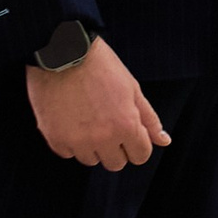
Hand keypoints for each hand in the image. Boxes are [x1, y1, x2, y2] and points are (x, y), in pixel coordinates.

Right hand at [25, 37, 168, 169]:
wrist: (62, 54)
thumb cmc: (100, 66)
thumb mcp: (132, 89)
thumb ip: (149, 118)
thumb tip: (164, 140)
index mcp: (125, 125)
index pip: (140, 156)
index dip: (138, 144)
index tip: (131, 133)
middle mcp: (101, 138)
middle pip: (115, 163)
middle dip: (116, 148)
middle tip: (109, 124)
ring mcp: (76, 141)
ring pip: (90, 160)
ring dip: (92, 146)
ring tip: (89, 118)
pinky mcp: (54, 139)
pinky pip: (67, 153)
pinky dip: (70, 141)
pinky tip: (72, 119)